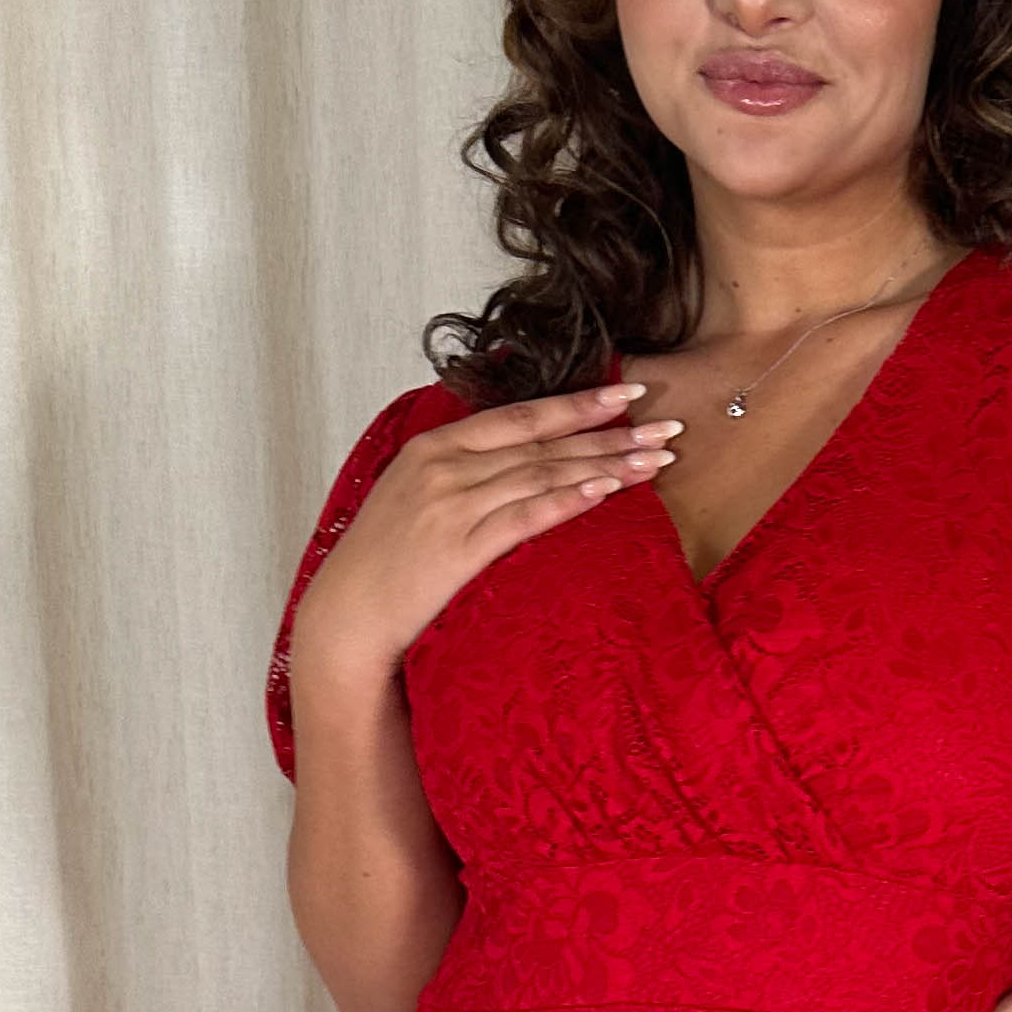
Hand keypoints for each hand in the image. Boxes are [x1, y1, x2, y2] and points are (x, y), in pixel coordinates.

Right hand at [292, 381, 678, 689]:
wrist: (346, 617)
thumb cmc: (381, 564)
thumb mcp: (410, 498)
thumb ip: (456, 471)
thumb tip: (507, 457)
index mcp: (433, 447)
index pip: (519, 417)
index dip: (577, 404)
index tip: (627, 395)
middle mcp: (445, 468)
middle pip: (542, 443)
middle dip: (610, 433)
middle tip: (665, 425)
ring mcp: (452, 506)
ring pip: (542, 474)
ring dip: (605, 465)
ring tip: (654, 459)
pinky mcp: (459, 549)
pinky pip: (524, 517)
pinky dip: (566, 501)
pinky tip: (606, 491)